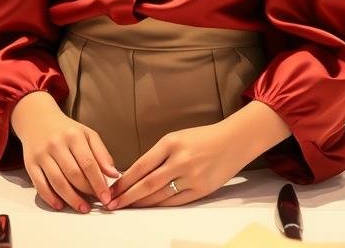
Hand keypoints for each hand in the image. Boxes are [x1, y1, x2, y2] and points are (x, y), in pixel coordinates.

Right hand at [11, 91, 118, 212]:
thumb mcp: (87, 134)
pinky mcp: (30, 164)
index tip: (106, 196)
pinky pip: (40, 185)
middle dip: (87, 191)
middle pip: (74, 174)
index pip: (88, 163)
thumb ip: (102, 153)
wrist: (37, 120)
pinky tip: (60, 205)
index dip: (98, 182)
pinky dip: (50, 197)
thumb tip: (113, 174)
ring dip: (71, 199)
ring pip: (58, 182)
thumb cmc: (66, 130)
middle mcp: (56, 144)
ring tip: (82, 208)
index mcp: (74, 135)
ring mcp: (42, 154)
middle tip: (96, 202)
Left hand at [107, 122, 248, 208]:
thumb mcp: (177, 138)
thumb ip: (157, 155)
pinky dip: (160, 205)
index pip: (141, 166)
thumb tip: (135, 174)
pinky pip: (175, 202)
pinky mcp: (201, 190)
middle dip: (127, 196)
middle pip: (147, 184)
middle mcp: (180, 160)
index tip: (111, 189)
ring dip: (141, 203)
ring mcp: (191, 177)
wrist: (233, 141)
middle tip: (112, 204)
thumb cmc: (202, 138)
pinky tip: (149, 207)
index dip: (124, 181)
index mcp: (171, 143)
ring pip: (159, 196)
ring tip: (127, 207)